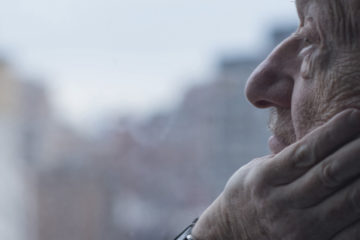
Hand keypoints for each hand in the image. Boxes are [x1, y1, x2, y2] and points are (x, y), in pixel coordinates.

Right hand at [192, 109, 359, 239]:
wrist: (234, 234)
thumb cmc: (249, 194)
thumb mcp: (256, 170)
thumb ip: (284, 157)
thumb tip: (325, 136)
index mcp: (264, 179)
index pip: (304, 152)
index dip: (332, 133)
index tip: (353, 115)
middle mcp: (279, 204)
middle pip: (328, 173)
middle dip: (357, 150)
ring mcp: (297, 230)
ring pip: (345, 201)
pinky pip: (350, 231)